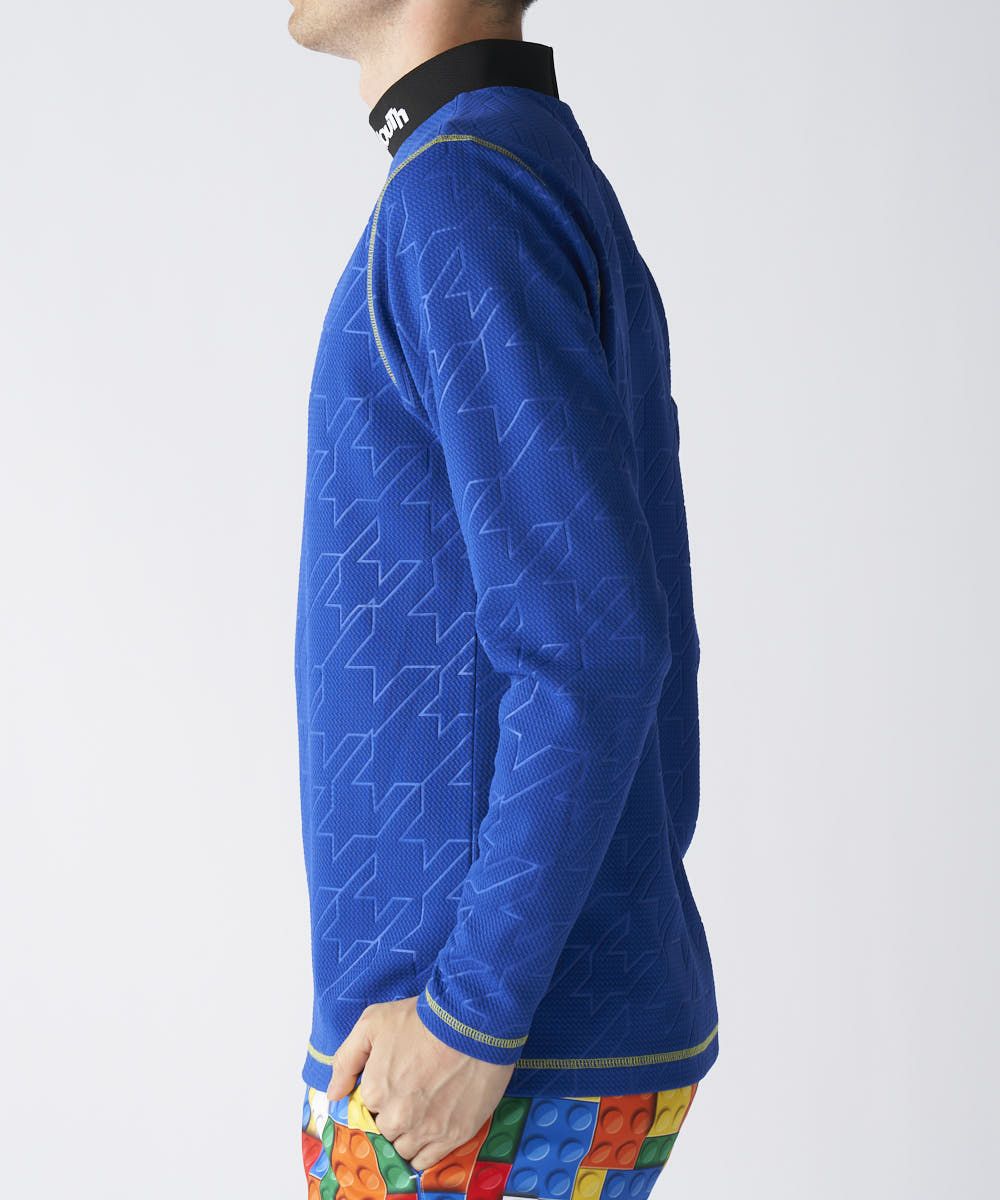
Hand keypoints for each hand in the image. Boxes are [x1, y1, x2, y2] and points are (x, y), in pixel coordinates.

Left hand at [326, 996, 514, 1169]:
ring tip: (424, 1111)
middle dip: (394, 1116)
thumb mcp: (373, 1022)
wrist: (473, 1023)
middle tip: (412, 1094)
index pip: (367, 1109)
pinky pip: (427, 1161)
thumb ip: (346, 1059)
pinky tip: (431, 1131)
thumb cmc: (424, 1019)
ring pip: (404, 1149)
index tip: (394, 1083)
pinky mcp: (452, 1136)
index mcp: (374, 1091)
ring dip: (409, 1135)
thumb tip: (334, 1093)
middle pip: (385, 1130)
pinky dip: (426, 1151)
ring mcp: (424, 1130)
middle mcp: (396, 1117)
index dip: (380, 1096)